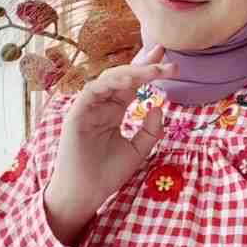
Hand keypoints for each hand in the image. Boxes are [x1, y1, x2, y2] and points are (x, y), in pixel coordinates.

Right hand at [46, 44, 175, 215]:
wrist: (86, 194)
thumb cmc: (107, 173)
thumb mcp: (138, 150)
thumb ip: (151, 129)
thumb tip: (159, 105)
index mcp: (113, 110)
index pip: (132, 84)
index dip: (149, 70)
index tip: (170, 61)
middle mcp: (100, 104)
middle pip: (122, 75)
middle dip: (143, 63)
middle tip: (164, 52)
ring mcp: (88, 107)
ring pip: (109, 79)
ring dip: (133, 71)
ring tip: (155, 68)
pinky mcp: (76, 113)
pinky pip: (93, 90)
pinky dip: (111, 82)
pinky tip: (131, 79)